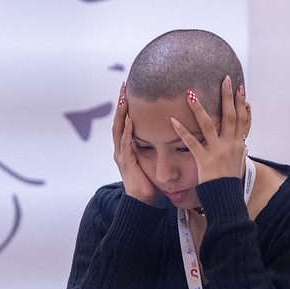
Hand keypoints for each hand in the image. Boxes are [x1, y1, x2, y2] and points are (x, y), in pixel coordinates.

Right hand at [112, 82, 158, 204]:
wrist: (143, 202)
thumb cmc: (150, 183)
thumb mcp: (152, 160)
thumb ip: (156, 146)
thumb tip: (171, 132)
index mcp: (127, 147)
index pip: (124, 121)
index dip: (125, 105)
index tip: (128, 89)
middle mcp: (121, 149)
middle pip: (118, 121)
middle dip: (120, 103)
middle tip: (124, 86)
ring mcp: (121, 155)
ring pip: (118, 129)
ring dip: (121, 112)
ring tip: (124, 97)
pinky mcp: (125, 162)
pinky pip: (125, 143)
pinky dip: (127, 130)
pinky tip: (130, 119)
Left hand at [170, 75, 250, 183]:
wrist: (226, 197)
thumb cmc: (230, 182)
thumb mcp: (239, 164)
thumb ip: (240, 152)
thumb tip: (245, 146)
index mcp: (238, 144)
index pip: (242, 119)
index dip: (241, 103)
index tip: (239, 87)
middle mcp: (230, 144)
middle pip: (230, 116)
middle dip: (227, 96)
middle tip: (224, 79)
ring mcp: (217, 151)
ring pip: (208, 125)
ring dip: (199, 109)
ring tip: (190, 94)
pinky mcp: (204, 159)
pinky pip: (191, 143)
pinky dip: (182, 131)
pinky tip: (173, 120)